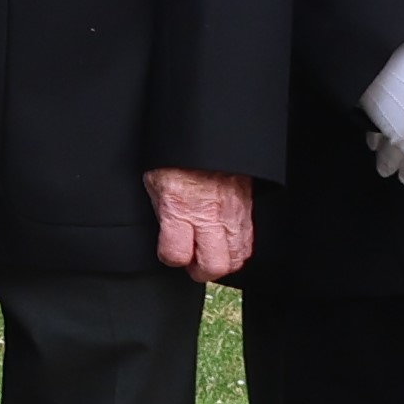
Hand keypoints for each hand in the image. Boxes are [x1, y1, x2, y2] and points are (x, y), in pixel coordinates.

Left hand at [145, 167, 255, 281]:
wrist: (209, 133)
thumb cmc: (178, 156)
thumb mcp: (155, 182)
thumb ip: (162, 212)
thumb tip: (166, 234)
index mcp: (179, 208)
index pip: (176, 255)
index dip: (170, 256)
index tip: (169, 250)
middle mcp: (208, 215)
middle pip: (213, 266)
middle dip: (199, 270)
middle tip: (192, 262)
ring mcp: (232, 214)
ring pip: (236, 258)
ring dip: (222, 261)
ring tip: (209, 253)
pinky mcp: (247, 209)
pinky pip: (248, 241)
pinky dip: (237, 248)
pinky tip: (225, 242)